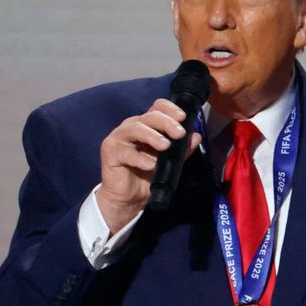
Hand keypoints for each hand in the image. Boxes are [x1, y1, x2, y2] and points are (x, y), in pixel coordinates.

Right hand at [95, 98, 200, 232]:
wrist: (130, 197)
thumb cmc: (147, 175)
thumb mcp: (170, 162)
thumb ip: (182, 149)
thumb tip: (196, 136)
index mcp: (147, 126)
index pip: (157, 107)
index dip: (170, 108)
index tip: (183, 117)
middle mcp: (132, 127)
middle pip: (149, 116)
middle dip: (166, 123)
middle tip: (179, 133)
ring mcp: (119, 138)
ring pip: (135, 129)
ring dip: (152, 136)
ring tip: (165, 146)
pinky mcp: (110, 151)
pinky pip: (125, 151)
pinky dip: (139, 158)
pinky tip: (150, 165)